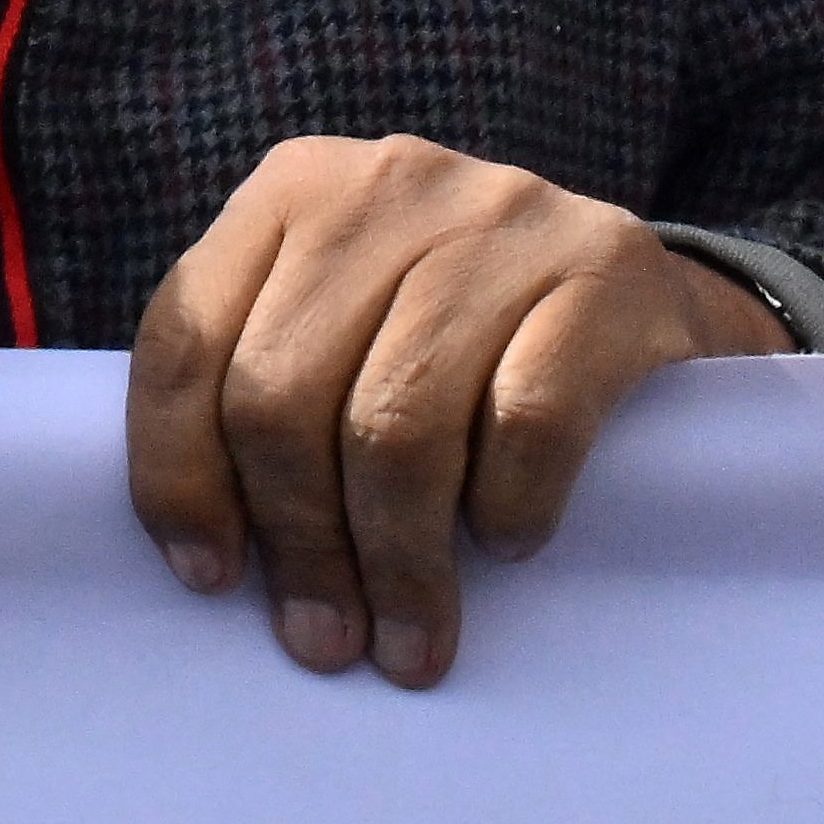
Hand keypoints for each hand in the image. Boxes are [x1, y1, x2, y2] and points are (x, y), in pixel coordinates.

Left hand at [126, 137, 784, 689]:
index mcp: (293, 188)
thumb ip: (266, 394)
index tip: (212, 580)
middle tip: (326, 640)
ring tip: (411, 641)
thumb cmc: (461, 346)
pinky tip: (508, 543)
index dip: (179, 476)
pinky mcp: (607, 267)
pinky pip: (525, 420)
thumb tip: (208, 564)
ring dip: (397, 561)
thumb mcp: (346, 331)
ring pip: (396, 421)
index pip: (185, 340)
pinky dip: (506, 507)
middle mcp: (388, 183)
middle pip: (282, 392)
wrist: (644, 299)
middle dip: (298, 541)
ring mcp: (502, 215)